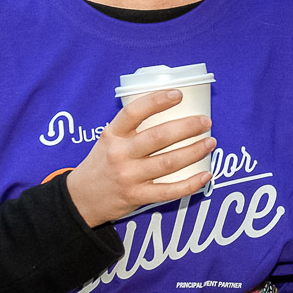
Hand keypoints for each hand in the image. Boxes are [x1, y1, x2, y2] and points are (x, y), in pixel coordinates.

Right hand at [66, 90, 216, 226]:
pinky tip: (205, 175)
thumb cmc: (103, 162)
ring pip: (168, 162)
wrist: (82, 198)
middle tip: (205, 121)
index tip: (179, 94)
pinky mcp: (137, 197)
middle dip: (187, 127)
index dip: (157, 101)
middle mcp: (120, 154)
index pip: (134, 112)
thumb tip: (174, 109)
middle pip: (158, 137)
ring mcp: (129, 177)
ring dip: (194, 151)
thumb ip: (133, 127)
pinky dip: (190, 184)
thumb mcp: (109, 139)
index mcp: (112, 134)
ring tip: (210, 142)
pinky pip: (169, 191)